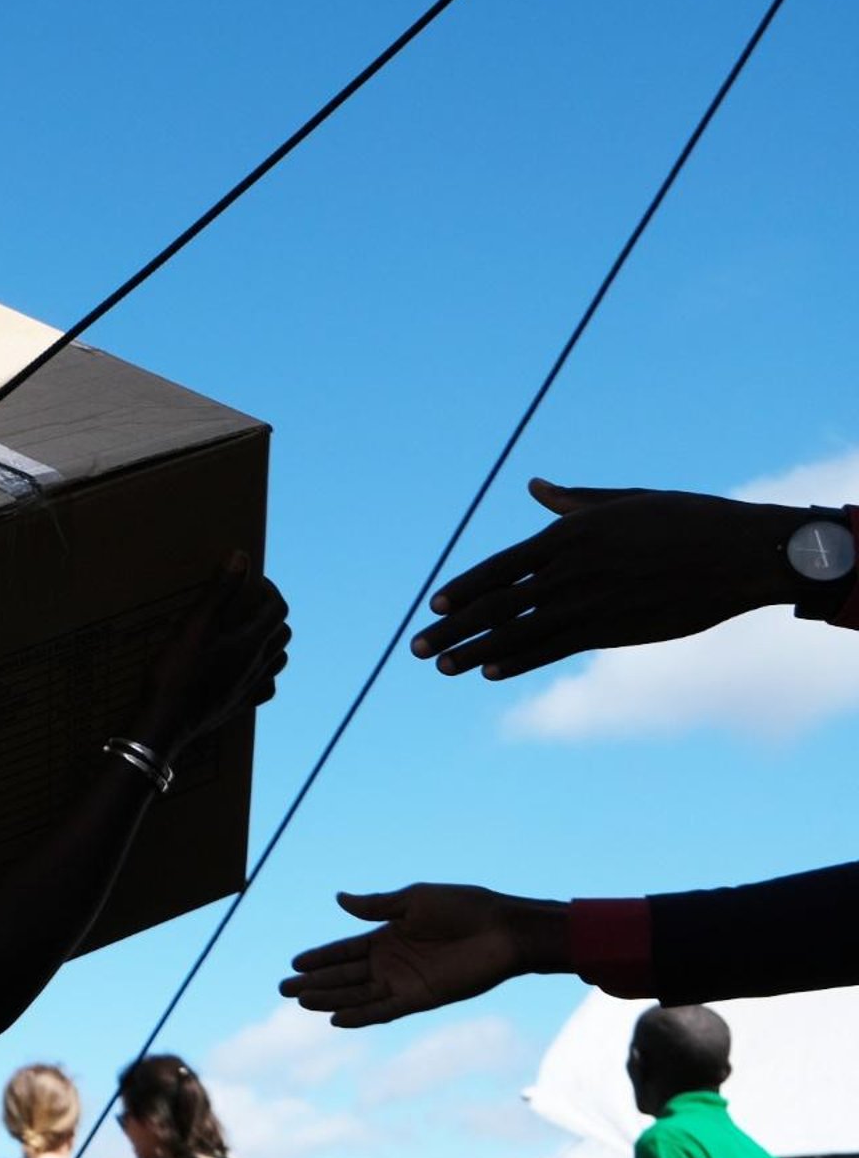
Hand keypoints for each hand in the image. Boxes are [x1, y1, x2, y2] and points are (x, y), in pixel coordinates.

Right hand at [136, 555, 291, 755]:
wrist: (165, 724)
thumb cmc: (176, 673)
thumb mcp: (194, 625)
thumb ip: (220, 590)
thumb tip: (242, 557)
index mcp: (250, 642)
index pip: (277, 607)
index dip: (269, 589)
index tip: (251, 580)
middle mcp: (258, 665)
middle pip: (283, 632)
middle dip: (271, 612)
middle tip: (248, 603)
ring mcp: (252, 688)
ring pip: (278, 659)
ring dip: (271, 641)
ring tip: (249, 632)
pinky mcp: (241, 706)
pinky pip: (266, 686)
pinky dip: (264, 672)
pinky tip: (248, 670)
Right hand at [281, 884, 566, 1027]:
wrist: (503, 930)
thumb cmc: (463, 907)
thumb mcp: (414, 900)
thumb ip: (376, 906)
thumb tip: (338, 899)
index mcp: (387, 936)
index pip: (344, 950)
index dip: (319, 957)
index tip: (294, 963)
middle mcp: (392, 962)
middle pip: (344, 975)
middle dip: (315, 982)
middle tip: (285, 989)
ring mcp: (405, 982)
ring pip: (358, 994)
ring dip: (330, 998)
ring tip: (302, 1002)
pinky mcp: (421, 998)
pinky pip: (384, 1010)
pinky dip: (361, 1015)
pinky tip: (336, 1019)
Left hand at [411, 479, 806, 679]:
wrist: (740, 552)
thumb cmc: (686, 520)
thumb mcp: (623, 502)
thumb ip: (572, 501)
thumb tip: (534, 484)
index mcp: (569, 535)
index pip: (499, 565)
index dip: (462, 587)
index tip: (433, 604)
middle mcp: (569, 570)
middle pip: (496, 603)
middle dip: (451, 626)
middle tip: (415, 647)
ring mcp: (588, 602)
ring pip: (517, 632)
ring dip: (474, 651)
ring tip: (440, 667)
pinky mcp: (612, 630)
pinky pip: (553, 648)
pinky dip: (518, 661)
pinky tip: (489, 673)